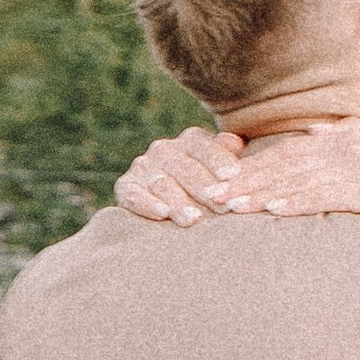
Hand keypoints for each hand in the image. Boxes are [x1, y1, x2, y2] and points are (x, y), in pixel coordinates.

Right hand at [114, 125, 244, 222]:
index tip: (232, 175)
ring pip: (163, 184)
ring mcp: (143, 167)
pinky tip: (162, 214)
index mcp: (190, 140)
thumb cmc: (207, 187)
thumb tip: (234, 143)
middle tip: (221, 206)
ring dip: (179, 202)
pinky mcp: (125, 187)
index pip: (204, 147)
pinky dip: (147, 204)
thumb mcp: (220, 168)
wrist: (171, 202)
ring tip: (194, 218)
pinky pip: (134, 195)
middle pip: (185, 168)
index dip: (218, 160)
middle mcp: (164, 150)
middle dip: (204, 188)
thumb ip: (227, 155)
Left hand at [213, 121, 359, 238]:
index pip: (293, 151)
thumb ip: (349, 158)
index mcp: (352, 136)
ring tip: (231, 206)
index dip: (256, 166)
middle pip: (289, 161)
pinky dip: (298, 202)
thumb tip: (315, 152)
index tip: (223, 181)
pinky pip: (328, 194)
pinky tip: (273, 211)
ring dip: (263, 192)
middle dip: (247, 179)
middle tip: (212, 194)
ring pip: (301, 178)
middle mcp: (355, 142)